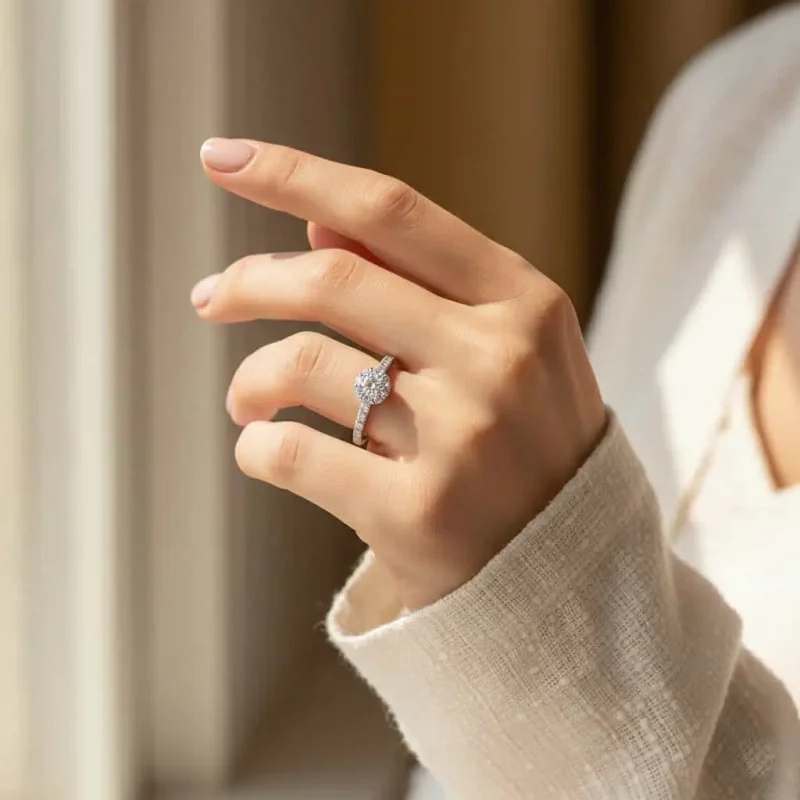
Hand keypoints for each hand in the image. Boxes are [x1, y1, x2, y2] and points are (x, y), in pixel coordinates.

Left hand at [193, 137, 605, 609]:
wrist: (573, 571)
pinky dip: (257, 448)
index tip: (223, 157)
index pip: (392, 211)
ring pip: (304, 363)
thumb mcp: (501, 348)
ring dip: (250, 377)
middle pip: (333, 277)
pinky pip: (294, 455)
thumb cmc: (526, 445)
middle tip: (208, 296)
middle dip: (249, 280)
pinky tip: (261, 452)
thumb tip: (317, 217)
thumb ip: (418, 280)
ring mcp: (465, 437)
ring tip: (243, 399)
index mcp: (524, 301)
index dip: (297, 174)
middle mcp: (500, 357)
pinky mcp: (421, 514)